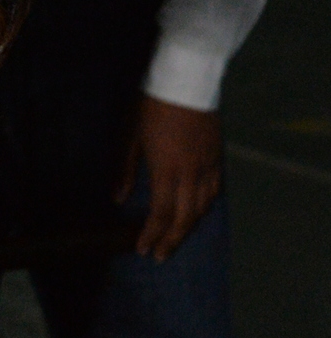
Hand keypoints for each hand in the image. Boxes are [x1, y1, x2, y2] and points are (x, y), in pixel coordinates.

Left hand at [119, 93, 220, 259]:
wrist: (186, 81)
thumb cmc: (152, 106)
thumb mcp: (131, 135)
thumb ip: (126, 169)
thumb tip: (119, 198)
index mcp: (166, 170)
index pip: (161, 213)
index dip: (152, 235)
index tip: (143, 249)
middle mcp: (190, 174)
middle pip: (184, 218)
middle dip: (171, 240)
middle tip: (160, 256)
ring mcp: (207, 166)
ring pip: (202, 208)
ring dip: (188, 227)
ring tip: (175, 239)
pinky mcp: (217, 157)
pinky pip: (214, 191)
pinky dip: (205, 207)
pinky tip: (197, 212)